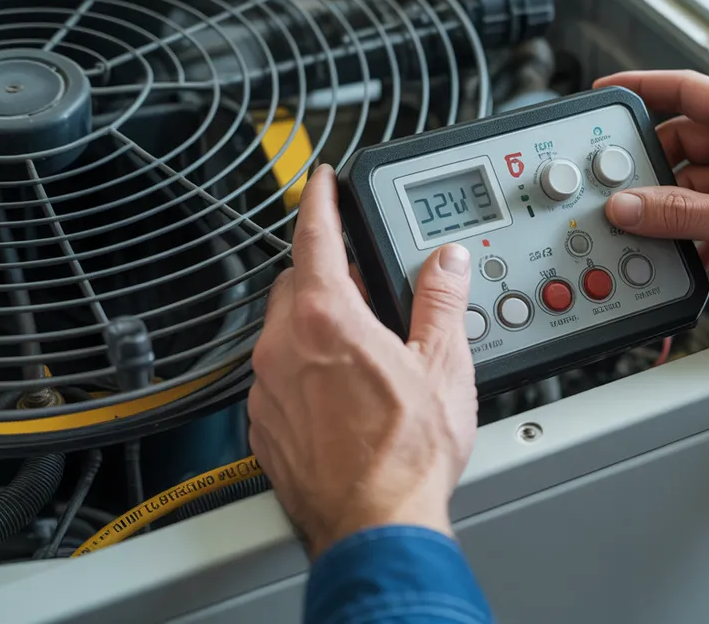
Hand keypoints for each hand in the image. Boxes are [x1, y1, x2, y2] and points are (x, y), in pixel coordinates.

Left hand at [247, 165, 477, 558]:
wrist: (375, 526)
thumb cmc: (406, 456)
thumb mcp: (443, 365)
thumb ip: (440, 301)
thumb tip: (445, 263)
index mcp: (326, 318)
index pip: (312, 235)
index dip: (319, 199)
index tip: (320, 181)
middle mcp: (283, 347)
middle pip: (293, 283)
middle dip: (322, 272)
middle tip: (359, 281)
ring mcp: (267, 390)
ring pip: (282, 333)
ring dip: (314, 327)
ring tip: (361, 347)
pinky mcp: (263, 428)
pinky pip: (277, 380)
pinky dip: (302, 372)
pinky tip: (339, 396)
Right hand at [595, 70, 708, 332]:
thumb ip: (680, 215)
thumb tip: (632, 206)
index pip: (685, 89)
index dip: (640, 89)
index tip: (608, 96)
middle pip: (686, 142)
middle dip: (658, 174)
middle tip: (630, 196)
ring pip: (702, 179)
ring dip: (683, 208)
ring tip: (668, 233)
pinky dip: (706, 224)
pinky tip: (698, 249)